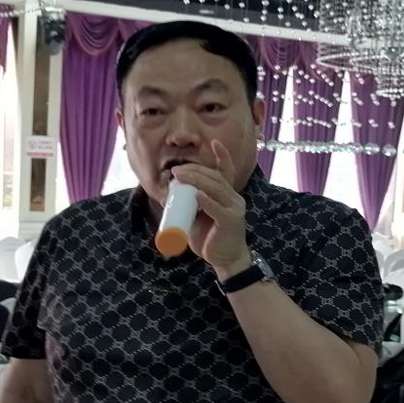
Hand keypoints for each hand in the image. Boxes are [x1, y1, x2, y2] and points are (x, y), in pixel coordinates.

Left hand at [171, 139, 250, 278]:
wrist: (225, 260)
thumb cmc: (211, 239)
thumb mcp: (197, 218)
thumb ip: (189, 205)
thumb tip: (169, 196)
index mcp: (227, 195)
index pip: (226, 171)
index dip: (222, 156)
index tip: (214, 142)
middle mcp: (233, 198)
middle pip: (215, 178)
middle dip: (195, 171)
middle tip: (176, 170)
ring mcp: (234, 209)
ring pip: (216, 189)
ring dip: (197, 181)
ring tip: (181, 177)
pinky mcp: (231, 221)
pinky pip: (218, 208)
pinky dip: (207, 201)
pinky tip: (198, 195)